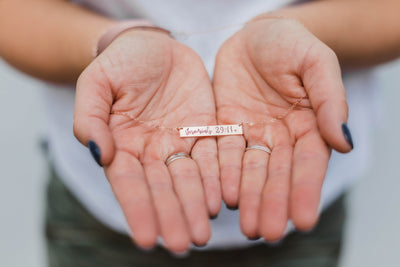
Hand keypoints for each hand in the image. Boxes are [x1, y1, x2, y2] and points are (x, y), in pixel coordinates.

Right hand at [73, 30, 220, 251]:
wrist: (154, 45)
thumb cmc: (121, 63)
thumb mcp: (96, 82)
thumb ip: (91, 118)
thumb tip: (101, 154)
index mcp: (122, 144)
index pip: (130, 183)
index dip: (139, 210)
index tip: (148, 239)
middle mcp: (152, 151)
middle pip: (163, 189)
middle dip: (173, 217)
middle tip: (185, 245)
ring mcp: (180, 142)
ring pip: (189, 180)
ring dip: (195, 207)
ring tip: (203, 234)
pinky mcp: (205, 129)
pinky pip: (212, 156)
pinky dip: (216, 179)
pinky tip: (221, 200)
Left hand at [213, 18, 351, 240]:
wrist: (256, 36)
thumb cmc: (291, 44)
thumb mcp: (315, 62)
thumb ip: (328, 99)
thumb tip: (343, 143)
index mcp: (309, 125)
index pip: (308, 163)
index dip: (305, 191)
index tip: (302, 221)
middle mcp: (280, 137)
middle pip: (276, 174)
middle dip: (271, 203)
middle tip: (265, 233)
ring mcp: (252, 134)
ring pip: (249, 171)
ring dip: (247, 198)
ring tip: (244, 226)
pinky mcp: (225, 127)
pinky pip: (222, 152)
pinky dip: (222, 174)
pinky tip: (220, 196)